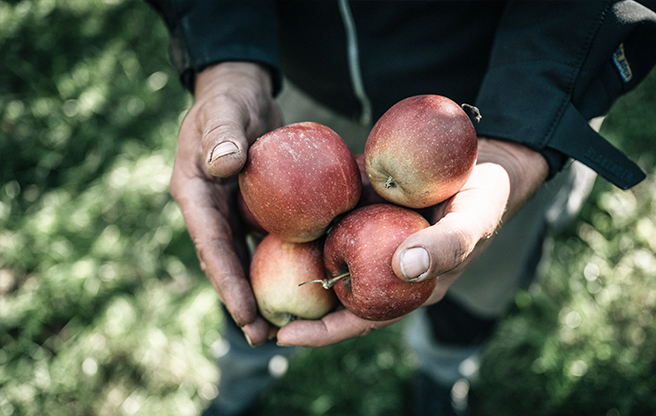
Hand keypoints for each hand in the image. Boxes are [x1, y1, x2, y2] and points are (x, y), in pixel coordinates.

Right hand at [169, 62, 282, 345]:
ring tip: (280, 327)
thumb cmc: (229, 100)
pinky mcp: (254, 209)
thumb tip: (226, 165)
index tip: (245, 313)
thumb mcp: (224, 111)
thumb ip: (223, 135)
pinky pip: (268, 240)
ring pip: (247, 259)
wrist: (239, 95)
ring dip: (262, 291)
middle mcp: (212, 211)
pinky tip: (304, 281)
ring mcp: (232, 213)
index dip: (227, 281)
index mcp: (196, 195)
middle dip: (243, 302)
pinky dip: (282, 261)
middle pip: (227, 263)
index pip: (211, 245)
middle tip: (263, 338)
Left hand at [276, 138, 547, 346]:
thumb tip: (403, 268)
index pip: (358, 320)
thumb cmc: (483, 199)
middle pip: (332, 294)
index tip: (282, 337)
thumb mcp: (472, 222)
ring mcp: (369, 238)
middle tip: (249, 307)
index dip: (322, 333)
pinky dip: (305, 220)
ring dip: (291, 262)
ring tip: (246, 266)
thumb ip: (445, 246)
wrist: (485, 160)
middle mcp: (381, 266)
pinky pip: (329, 217)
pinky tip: (272, 212)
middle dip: (295, 304)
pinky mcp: (363, 208)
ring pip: (324, 256)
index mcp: (404, 286)